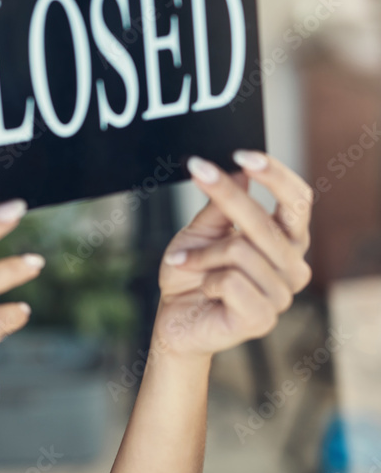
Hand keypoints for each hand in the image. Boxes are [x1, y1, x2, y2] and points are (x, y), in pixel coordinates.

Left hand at [153, 150, 312, 358]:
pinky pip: (230, 280)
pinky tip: (202, 288)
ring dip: (202, 253)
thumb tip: (239, 171)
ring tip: (186, 262)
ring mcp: (282, 295)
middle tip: (197, 169)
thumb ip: (222, 206)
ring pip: (239, 250)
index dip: (276, 176)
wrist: (174, 318)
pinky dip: (205, 277)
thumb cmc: (191, 272)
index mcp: (286, 242)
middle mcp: (292, 267)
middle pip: (263, 221)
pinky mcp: (263, 318)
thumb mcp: (201, 231)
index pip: (298, 201)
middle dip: (225, 194)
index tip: (243, 154)